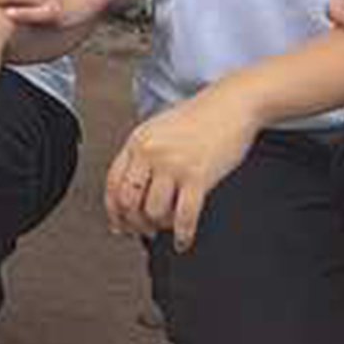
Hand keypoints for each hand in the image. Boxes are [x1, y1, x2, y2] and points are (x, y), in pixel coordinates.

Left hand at [101, 88, 258, 249]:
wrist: (231, 105)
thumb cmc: (199, 117)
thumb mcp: (159, 130)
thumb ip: (143, 157)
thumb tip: (134, 192)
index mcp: (137, 141)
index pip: (112, 183)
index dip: (114, 211)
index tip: (120, 224)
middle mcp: (150, 152)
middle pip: (128, 202)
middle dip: (135, 223)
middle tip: (146, 230)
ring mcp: (173, 165)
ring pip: (154, 213)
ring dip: (161, 227)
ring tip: (169, 226)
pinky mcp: (198, 176)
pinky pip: (184, 217)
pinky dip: (182, 235)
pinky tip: (183, 239)